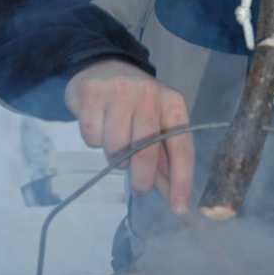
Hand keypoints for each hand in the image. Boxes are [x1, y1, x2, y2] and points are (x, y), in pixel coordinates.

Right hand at [64, 59, 193, 213]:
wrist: (102, 66)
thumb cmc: (134, 102)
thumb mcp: (157, 120)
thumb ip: (164, 153)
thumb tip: (173, 194)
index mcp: (173, 103)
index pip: (181, 147)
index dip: (182, 180)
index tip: (180, 208)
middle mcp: (149, 93)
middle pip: (145, 152)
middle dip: (141, 179)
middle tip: (139, 187)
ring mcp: (119, 90)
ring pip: (115, 147)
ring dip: (114, 158)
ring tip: (116, 144)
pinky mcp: (92, 93)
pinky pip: (92, 137)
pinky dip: (94, 141)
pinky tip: (99, 126)